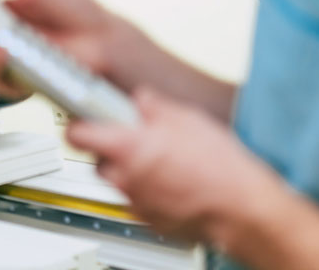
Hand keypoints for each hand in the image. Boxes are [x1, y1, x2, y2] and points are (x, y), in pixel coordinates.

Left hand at [66, 89, 286, 243]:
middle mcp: (124, 176)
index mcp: (126, 147)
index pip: (76, 134)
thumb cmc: (219, 166)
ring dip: (129, 170)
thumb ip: (154, 107)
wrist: (242, 208)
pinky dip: (147, 190)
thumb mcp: (187, 118)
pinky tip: (171, 182)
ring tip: (160, 161)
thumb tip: (141, 99)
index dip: (78, 125)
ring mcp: (135, 200)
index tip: (85, 119)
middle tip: (133, 139)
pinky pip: (137, 199)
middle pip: (96, 159)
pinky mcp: (148, 219)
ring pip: (117, 180)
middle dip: (110, 149)